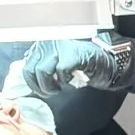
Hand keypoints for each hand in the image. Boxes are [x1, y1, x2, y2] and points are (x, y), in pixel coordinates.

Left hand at [19, 33, 134, 95]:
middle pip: (30, 69)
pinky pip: (60, 72)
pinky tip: (74, 79)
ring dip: (51, 86)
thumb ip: (43, 67)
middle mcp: (48, 42)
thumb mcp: (58, 63)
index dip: (31, 82)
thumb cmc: (83, 63)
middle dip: (39, 86)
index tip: (38, 90)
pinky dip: (66, 80)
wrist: (107, 60)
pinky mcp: (70, 53)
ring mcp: (59, 46)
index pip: (26, 65)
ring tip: (62, 87)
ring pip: (42, 71)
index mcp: (43, 44)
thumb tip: (29, 81)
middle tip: (51, 92)